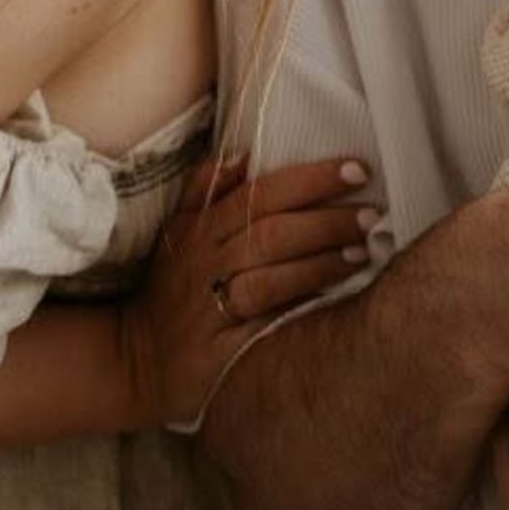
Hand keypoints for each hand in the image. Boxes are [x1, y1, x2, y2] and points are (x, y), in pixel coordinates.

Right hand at [120, 153, 375, 428]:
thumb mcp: (178, 230)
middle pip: (271, 233)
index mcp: (202, 229)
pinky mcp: (219, 352)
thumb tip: (244, 150)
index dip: (309, 180)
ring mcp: (211, 310)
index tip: (356, 169)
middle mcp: (207, 265)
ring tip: (363, 251)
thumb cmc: (171, 286)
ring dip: (320, 264)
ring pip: (270, 279)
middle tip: (372, 212)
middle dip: (326, 220)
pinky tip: (334, 302)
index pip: (260, 193)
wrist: (136, 360)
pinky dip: (297, 312)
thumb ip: (207, 186)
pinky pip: (263, 328)